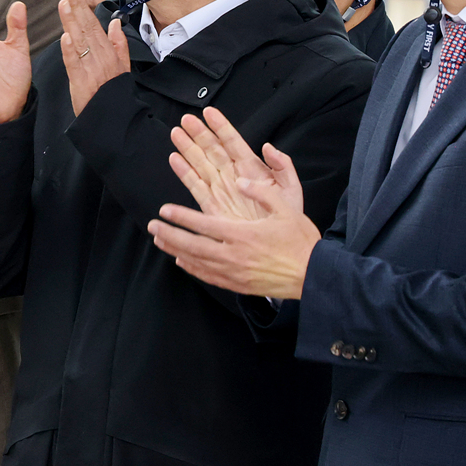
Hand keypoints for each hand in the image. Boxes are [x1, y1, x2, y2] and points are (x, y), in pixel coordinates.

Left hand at [58, 0, 129, 115]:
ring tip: (63, 4)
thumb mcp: (123, 66)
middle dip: (76, 8)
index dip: (83, 9)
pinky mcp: (81, 81)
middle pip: (86, 28)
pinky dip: (69, 50)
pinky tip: (64, 36)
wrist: (111, 116)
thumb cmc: (114, 90)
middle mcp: (100, 57)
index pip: (94, 25)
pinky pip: (74, 63)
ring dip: (71, 21)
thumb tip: (116, 23)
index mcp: (109, 52)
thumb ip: (119, 43)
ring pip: (79, 40)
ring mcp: (90, 68)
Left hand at [148, 172, 321, 299]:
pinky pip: (209, 276)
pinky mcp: (238, 285)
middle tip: (152, 226)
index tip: (164, 210)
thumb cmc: (300, 240)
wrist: (313, 276)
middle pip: (192, 245)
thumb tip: (240, 180)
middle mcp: (234, 255)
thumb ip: (261, 192)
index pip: (204, 225)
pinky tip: (182, 261)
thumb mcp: (285, 208)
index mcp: (243, 234)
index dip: (181, 217)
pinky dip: (192, 268)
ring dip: (176, 250)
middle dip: (170, 234)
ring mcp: (234, 272)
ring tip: (159, 241)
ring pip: (197, 262)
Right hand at [168, 107, 305, 221]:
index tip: (209, 112)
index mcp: (251, 168)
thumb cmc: (287, 217)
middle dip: (198, 133)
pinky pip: (195, 186)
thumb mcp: (290, 189)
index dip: (221, 126)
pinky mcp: (212, 206)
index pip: (233, 142)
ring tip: (177, 133)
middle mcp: (233, 176)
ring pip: (201, 164)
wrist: (278, 247)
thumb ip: (282, 166)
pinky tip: (176, 160)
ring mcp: (221, 189)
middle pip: (212, 149)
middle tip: (186, 120)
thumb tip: (269, 147)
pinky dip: (184, 173)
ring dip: (188, 148)